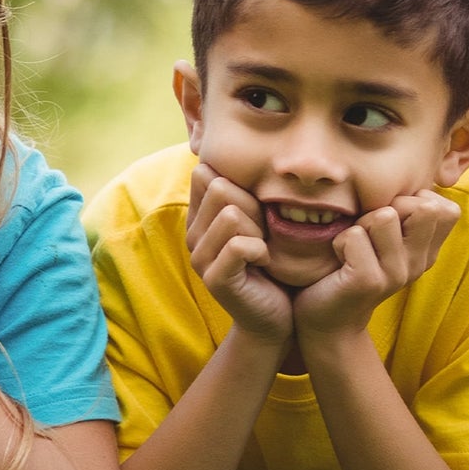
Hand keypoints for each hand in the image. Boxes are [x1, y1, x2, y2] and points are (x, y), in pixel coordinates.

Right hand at [187, 164, 292, 343]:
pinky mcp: (215, 279)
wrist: (276, 315)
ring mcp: (199, 258)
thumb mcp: (260, 221)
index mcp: (200, 217)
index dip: (241, 186)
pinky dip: (262, 250)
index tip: (256, 212)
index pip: (206, 174)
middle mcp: (192, 235)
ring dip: (259, 230)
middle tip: (264, 235)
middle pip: (221, 188)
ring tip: (263, 250)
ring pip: (230, 214)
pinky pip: (240, 244)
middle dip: (253, 207)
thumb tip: (235, 154)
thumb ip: (245, 192)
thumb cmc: (273, 264)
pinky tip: (264, 264)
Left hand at [293, 189, 459, 339]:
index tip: (392, 222)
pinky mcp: (370, 281)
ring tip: (353, 246)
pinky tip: (340, 261)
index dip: (416, 202)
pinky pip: (355, 236)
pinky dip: (339, 242)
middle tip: (368, 232)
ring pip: (385, 216)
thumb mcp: (386, 239)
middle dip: (388, 207)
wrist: (330, 320)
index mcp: (428, 251)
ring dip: (359, 224)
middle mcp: (419, 263)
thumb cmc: (354, 266)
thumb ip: (405, 214)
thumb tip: (417, 180)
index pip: (446, 208)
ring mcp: (397, 274)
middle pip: (423, 206)